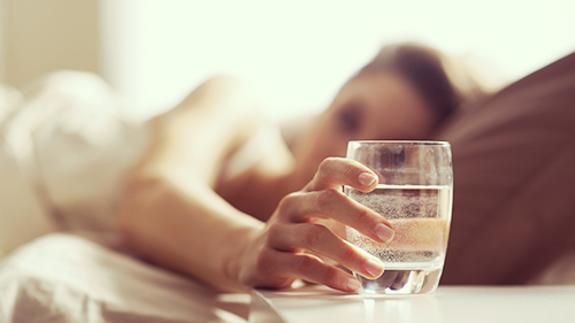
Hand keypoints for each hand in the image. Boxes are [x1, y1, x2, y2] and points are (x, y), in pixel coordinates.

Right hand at [234, 157, 393, 291]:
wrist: (249, 255)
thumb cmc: (299, 236)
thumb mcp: (319, 219)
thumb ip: (353, 218)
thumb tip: (412, 231)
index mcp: (309, 192)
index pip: (328, 169)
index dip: (350, 170)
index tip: (375, 182)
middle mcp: (292, 206)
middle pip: (325, 200)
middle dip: (359, 216)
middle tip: (387, 234)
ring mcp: (277, 232)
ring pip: (314, 236)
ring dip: (349, 253)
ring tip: (375, 268)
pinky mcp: (268, 260)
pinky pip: (302, 265)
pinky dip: (329, 275)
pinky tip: (350, 284)